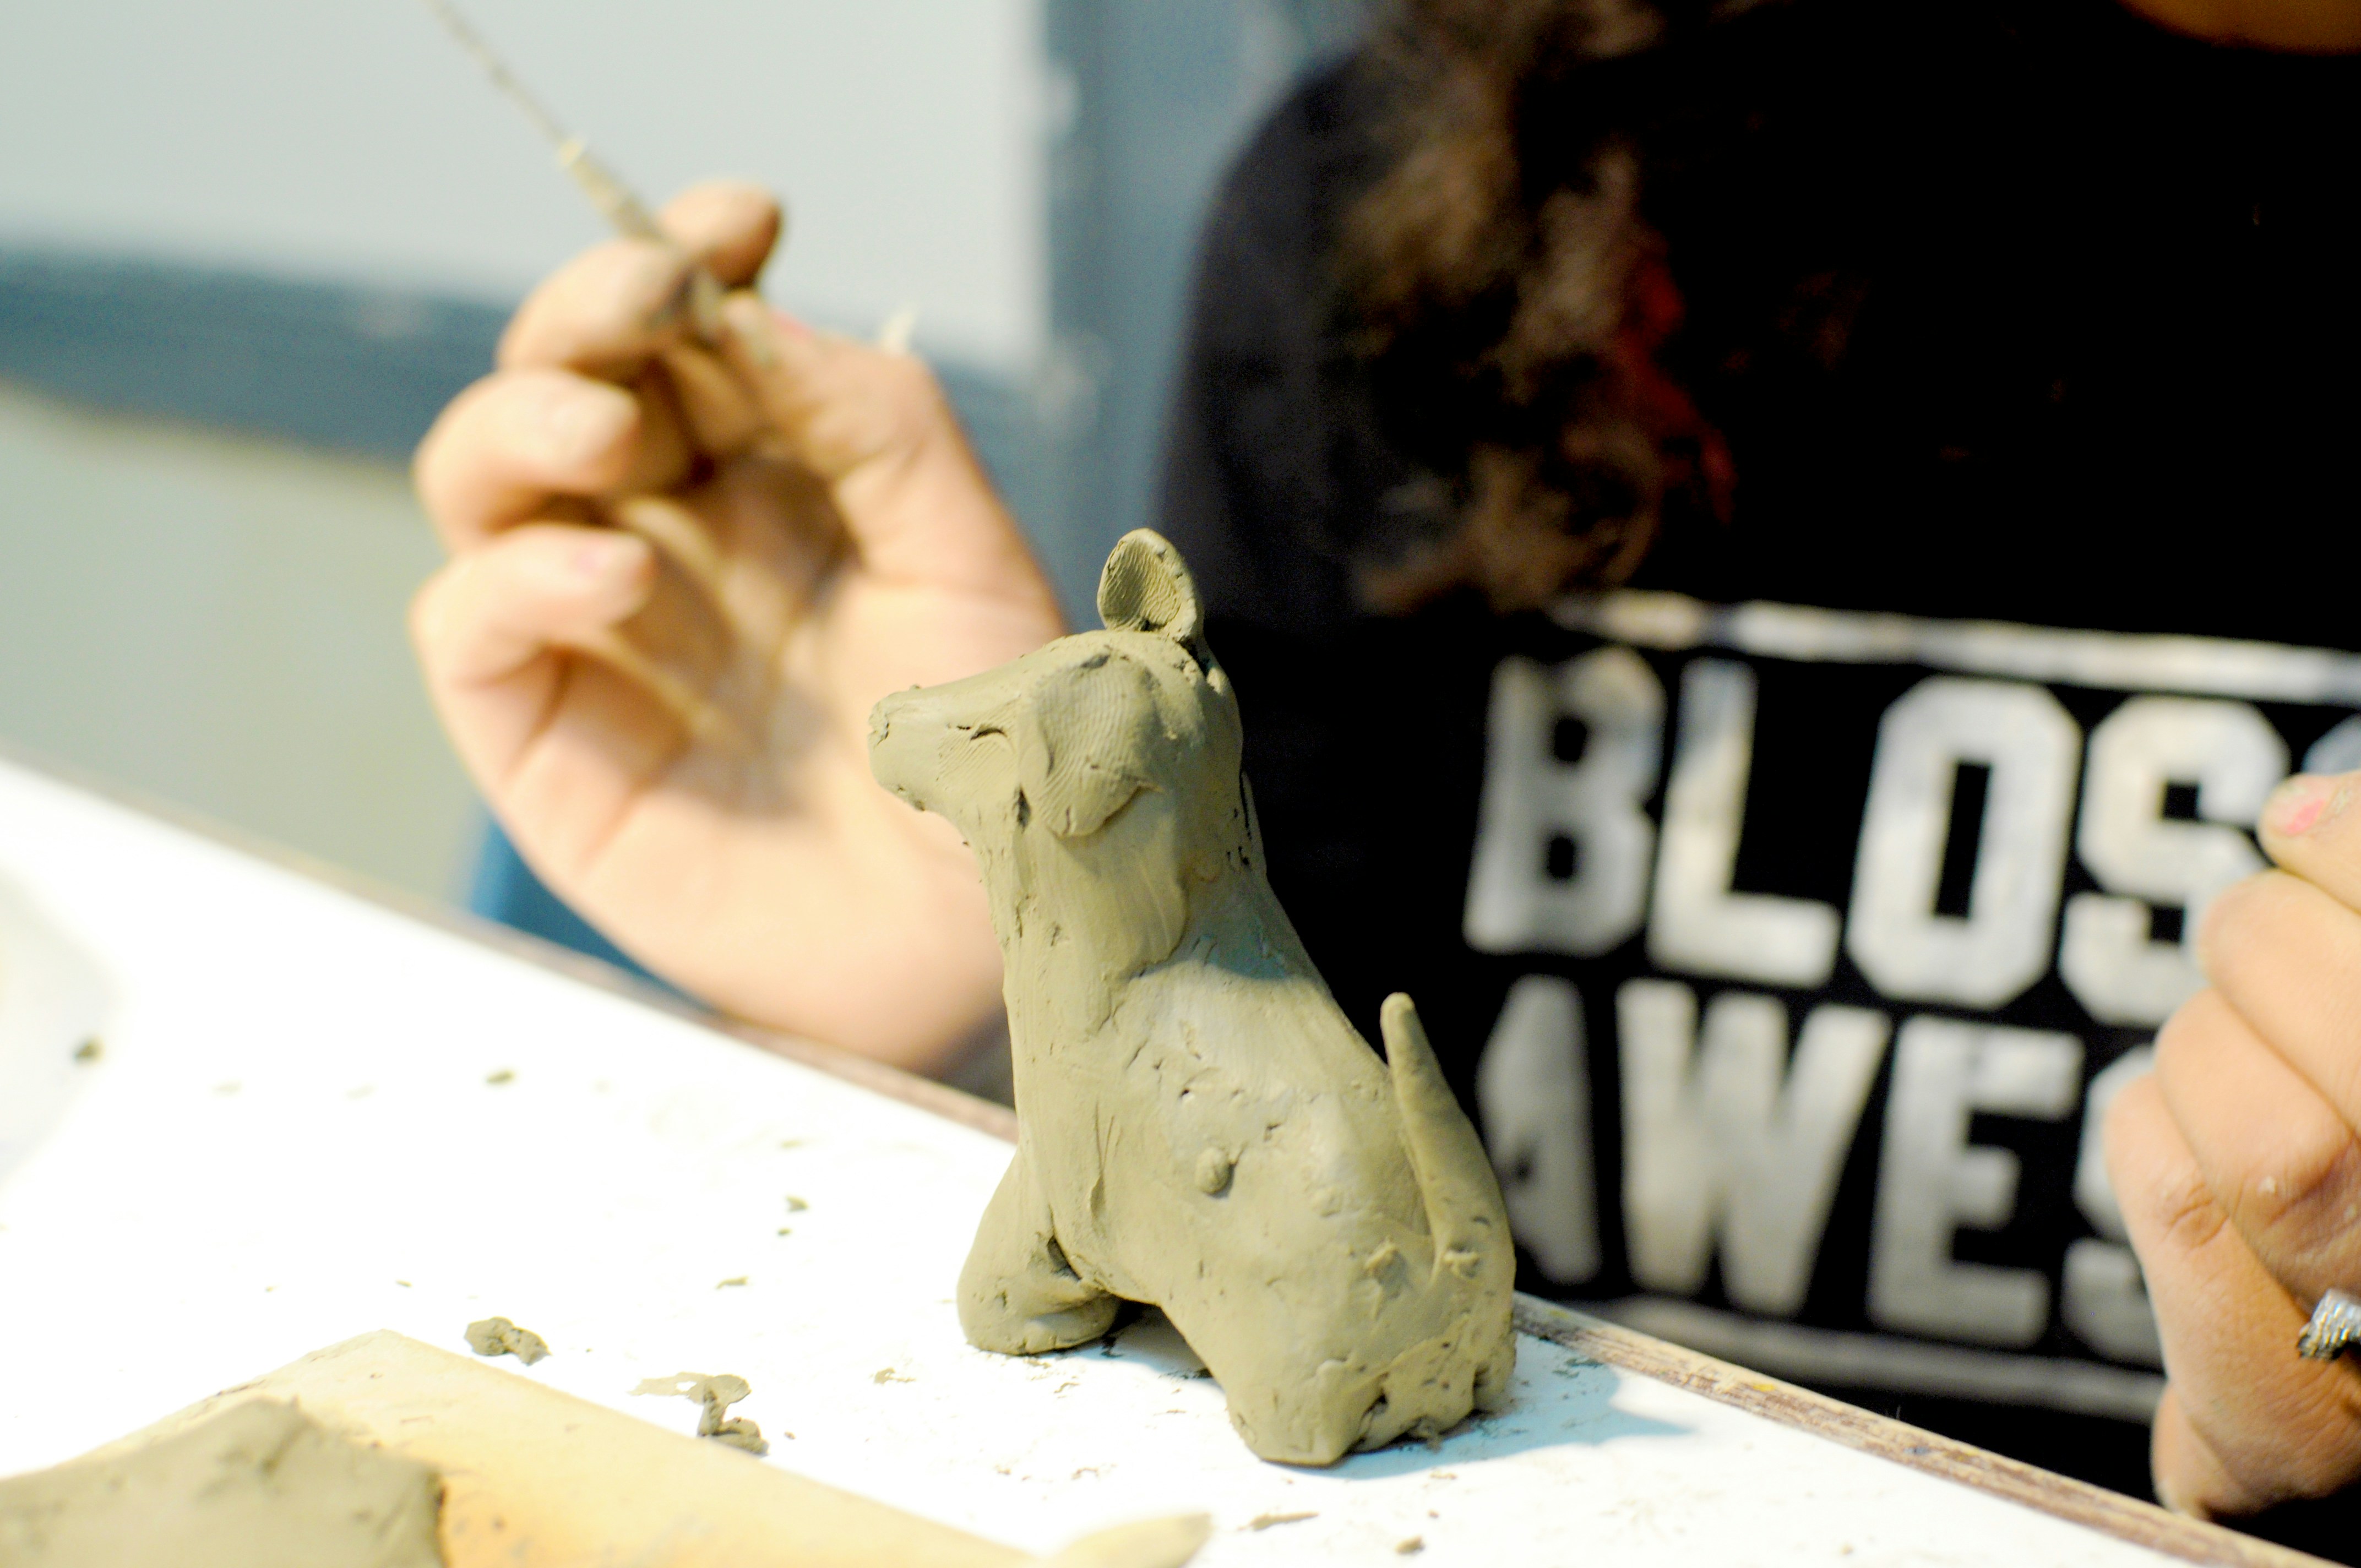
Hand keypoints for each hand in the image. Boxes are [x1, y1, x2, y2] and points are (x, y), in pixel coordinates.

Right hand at [409, 181, 1061, 1073]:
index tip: (739, 222)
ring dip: (527, 421)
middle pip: (568, 379)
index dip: (692, 258)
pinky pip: (470, 627)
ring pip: (485, 479)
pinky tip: (615, 580)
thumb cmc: (994, 758)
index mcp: (777, 485)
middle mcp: (676, 540)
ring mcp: (601, 635)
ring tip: (609, 430)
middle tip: (651, 298)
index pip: (693, 337)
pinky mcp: (550, 741)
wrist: (985, 939)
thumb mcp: (974, 566)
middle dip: (591, 314)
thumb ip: (883, 430)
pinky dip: (516, 580)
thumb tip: (764, 317)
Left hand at [2108, 770, 2360, 1516]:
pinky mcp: (2276, 1437)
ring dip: (2204, 1050)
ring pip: (2259, 1132)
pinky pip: (2174, 1209)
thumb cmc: (2350, 1167)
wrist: (2345, 1407)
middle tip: (2250, 934)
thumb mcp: (2344, 1045)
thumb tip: (2307, 814)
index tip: (2301, 821)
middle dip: (2264, 943)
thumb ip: (2356, 925)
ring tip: (2226, 1050)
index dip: (2352, 851)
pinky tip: (2177, 1131)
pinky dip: (2152, 1132)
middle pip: (2351, 1038)